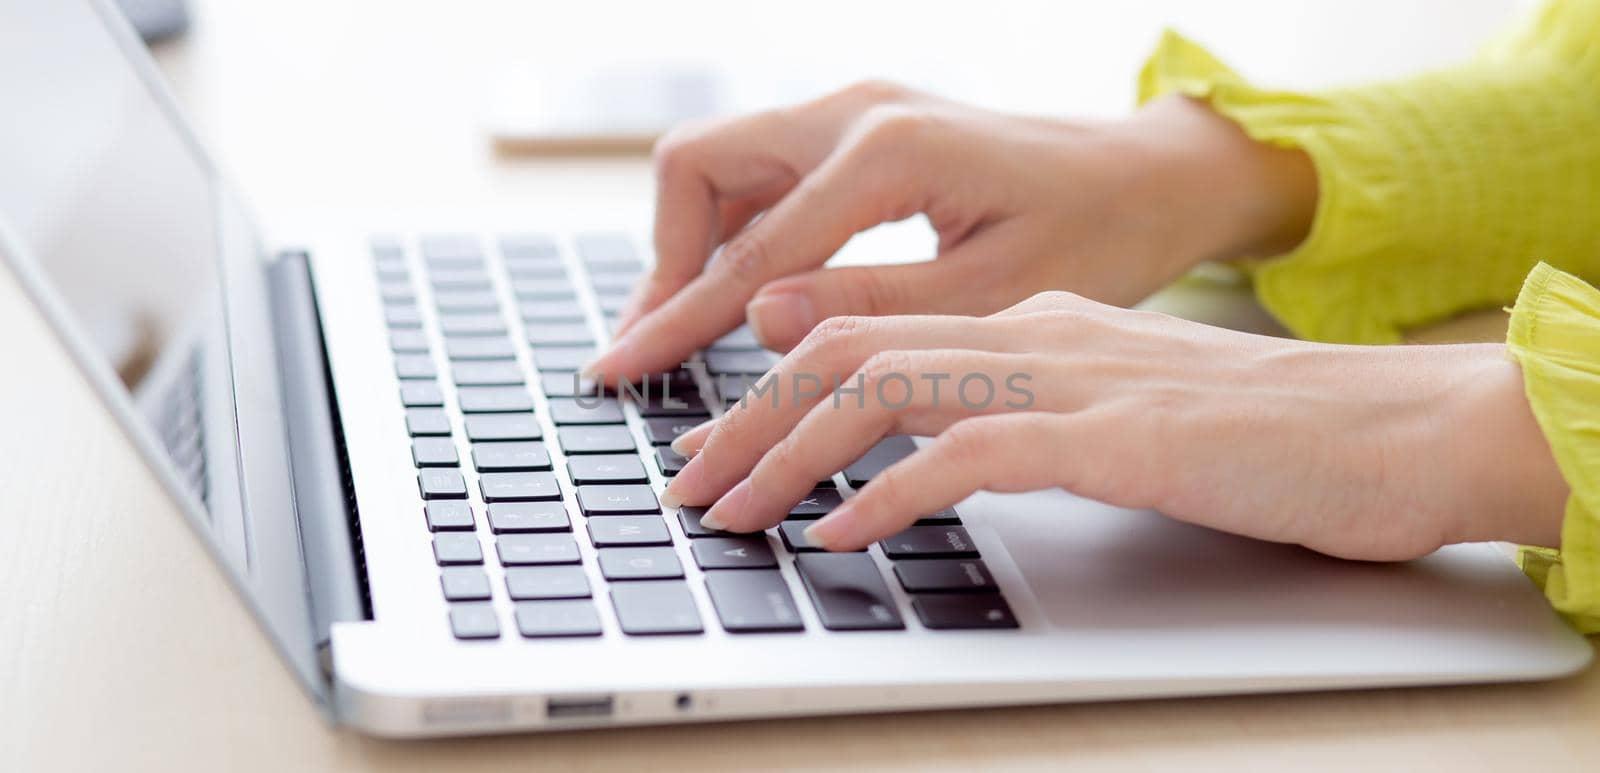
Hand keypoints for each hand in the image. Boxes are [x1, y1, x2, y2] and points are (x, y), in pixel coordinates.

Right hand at [584, 82, 1316, 379]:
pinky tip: (746, 297)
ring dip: (692, 245)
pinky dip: (735, 232)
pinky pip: (764, 172)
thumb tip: (756, 319)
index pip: (746, 249)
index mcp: (888, 151)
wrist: (1145, 177)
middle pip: (699, 166)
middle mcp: (856, 111)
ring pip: (722, 164)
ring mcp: (855, 110)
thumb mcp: (994, 292)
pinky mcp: (861, 128)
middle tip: (652, 351)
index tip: (622, 370)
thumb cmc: (1095, 233)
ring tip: (686, 335)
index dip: (678, 320)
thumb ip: (872, 304)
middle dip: (664, 260)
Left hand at [660, 293, 1568, 560]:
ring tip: (734, 511)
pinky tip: (843, 535)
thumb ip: (1024, 416)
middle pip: (850, 350)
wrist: (1394, 430)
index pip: (871, 333)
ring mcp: (1073, 376)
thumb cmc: (1260, 438)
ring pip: (887, 388)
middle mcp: (1037, 332)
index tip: (725, 448)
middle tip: (692, 484)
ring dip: (792, 453)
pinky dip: (888, 492)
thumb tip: (931, 457)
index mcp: (1032, 321)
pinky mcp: (1113, 434)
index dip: (778, 389)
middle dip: (753, 419)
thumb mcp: (1116, 413)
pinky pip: (967, 452)